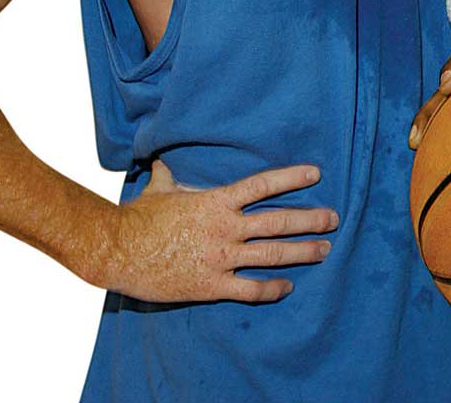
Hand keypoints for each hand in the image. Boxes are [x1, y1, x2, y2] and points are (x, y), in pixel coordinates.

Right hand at [100, 158, 336, 303]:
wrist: (116, 250)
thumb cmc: (137, 219)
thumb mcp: (157, 191)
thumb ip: (167, 177)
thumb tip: (160, 162)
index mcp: (216, 202)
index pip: (262, 185)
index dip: (291, 177)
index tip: (316, 173)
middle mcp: (225, 228)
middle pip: (278, 222)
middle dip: (310, 220)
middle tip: (334, 219)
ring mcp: (220, 257)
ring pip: (272, 254)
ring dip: (302, 252)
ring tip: (324, 250)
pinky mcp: (210, 285)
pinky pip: (250, 289)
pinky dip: (272, 289)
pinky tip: (288, 287)